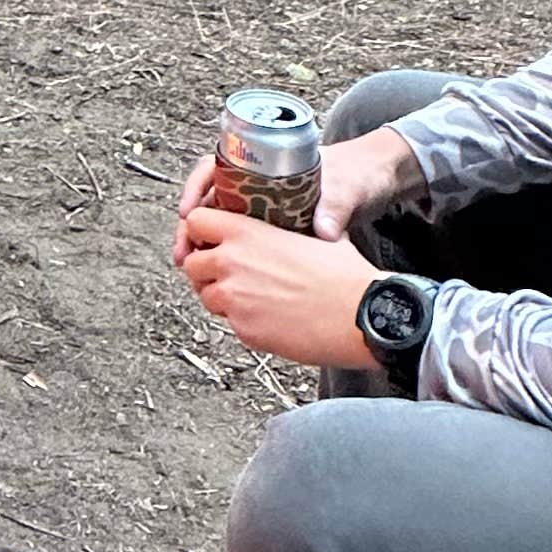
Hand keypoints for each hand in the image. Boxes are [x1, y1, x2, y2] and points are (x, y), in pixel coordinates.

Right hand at [165, 124, 414, 267]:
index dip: (196, 189)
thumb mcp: (346, 187)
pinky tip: (225, 277)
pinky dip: (229, 257)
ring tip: (194, 271)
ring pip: (223, 225)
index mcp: (267, 167)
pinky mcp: (279, 229)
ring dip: (205, 246)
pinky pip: (244, 242)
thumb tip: (322, 229)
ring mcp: (268, 208)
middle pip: (211, 203)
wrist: (378, 182)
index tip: (187, 211)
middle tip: (183, 254)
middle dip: (192, 228)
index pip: (217, 169)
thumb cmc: (358, 174)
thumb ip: (334, 207)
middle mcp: (260, 186)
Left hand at [175, 208, 383, 374]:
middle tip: (228, 274)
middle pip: (190, 263)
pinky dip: (242, 320)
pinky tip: (269, 315)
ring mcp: (234, 299)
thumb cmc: (344, 277)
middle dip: (205, 270)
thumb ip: (284, 229)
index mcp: (246, 233)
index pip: (194, 221)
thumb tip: (288, 227)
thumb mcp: (313, 233)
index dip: (200, 231)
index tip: (209, 239)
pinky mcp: (244, 330)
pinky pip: (229, 324)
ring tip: (252, 296)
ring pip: (205, 297)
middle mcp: (232, 264)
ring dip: (222, 297)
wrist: (361, 315)